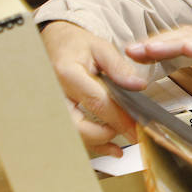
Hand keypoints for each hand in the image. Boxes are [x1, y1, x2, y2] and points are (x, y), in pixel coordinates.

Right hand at [40, 21, 146, 156]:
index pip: (97, 102)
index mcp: (68, 74)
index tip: (138, 127)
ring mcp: (53, 107)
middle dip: (107, 134)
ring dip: (101, 142)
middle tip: (131, 132)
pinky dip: (93, 144)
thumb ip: (119, 67)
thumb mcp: (100, 47)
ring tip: (123, 139)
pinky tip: (112, 148)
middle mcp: (56, 94)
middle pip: (80, 126)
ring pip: (75, 135)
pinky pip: (73, 135)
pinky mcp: (57, 114)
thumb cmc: (75, 44)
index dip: (120, 118)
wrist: (55, 43)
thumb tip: (138, 85)